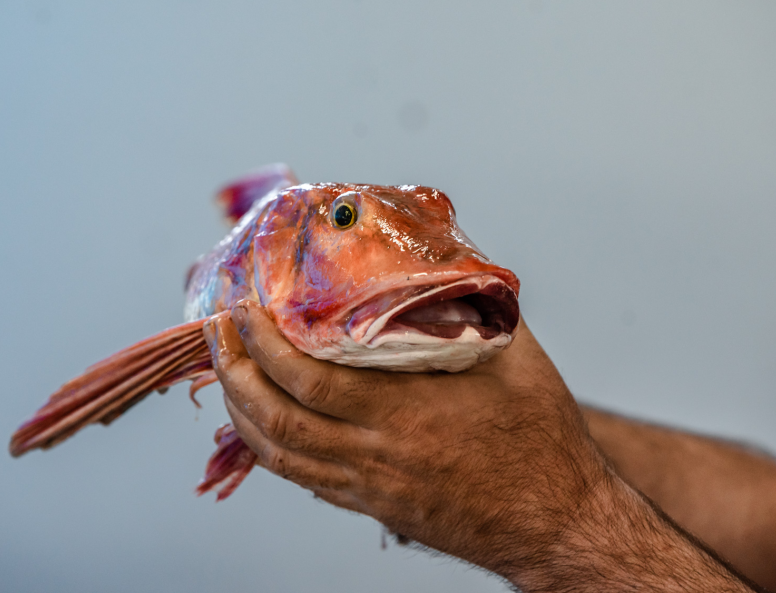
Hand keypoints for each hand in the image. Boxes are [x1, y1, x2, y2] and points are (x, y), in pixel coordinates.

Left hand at [203, 300, 611, 580]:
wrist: (557, 522)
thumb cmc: (543, 437)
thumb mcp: (517, 356)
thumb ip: (473, 302)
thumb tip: (442, 252)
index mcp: (405, 410)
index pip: (307, 378)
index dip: (263, 342)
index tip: (245, 306)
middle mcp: (376, 453)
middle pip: (277, 419)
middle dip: (234, 373)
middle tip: (218, 332)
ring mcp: (370, 486)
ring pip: (281, 456)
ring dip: (242, 412)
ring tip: (227, 373)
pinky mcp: (374, 507)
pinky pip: (306, 479)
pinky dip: (273, 449)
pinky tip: (266, 422)